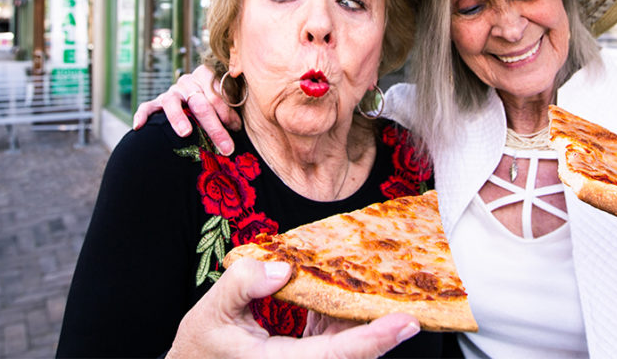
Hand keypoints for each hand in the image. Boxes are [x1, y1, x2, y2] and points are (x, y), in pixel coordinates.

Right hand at [133, 65, 240, 154]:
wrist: (195, 97)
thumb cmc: (216, 105)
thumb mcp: (226, 102)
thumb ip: (231, 110)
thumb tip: (239, 128)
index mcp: (207, 77)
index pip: (217, 94)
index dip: (227, 112)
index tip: (236, 128)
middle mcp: (188, 82)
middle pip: (200, 103)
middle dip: (214, 126)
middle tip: (226, 147)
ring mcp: (171, 92)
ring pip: (172, 103)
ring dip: (179, 118)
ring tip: (185, 133)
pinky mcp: (156, 103)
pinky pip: (147, 107)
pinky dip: (142, 115)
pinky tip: (138, 126)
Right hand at [167, 258, 419, 358]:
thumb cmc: (199, 351)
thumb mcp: (207, 314)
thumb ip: (242, 284)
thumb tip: (283, 267)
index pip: (335, 355)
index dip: (374, 340)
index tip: (405, 323)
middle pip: (354, 350)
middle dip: (386, 323)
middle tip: (417, 294)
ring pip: (349, 341)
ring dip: (370, 315)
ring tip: (394, 282)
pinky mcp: (307, 355)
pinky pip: (337, 335)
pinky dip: (348, 312)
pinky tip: (354, 285)